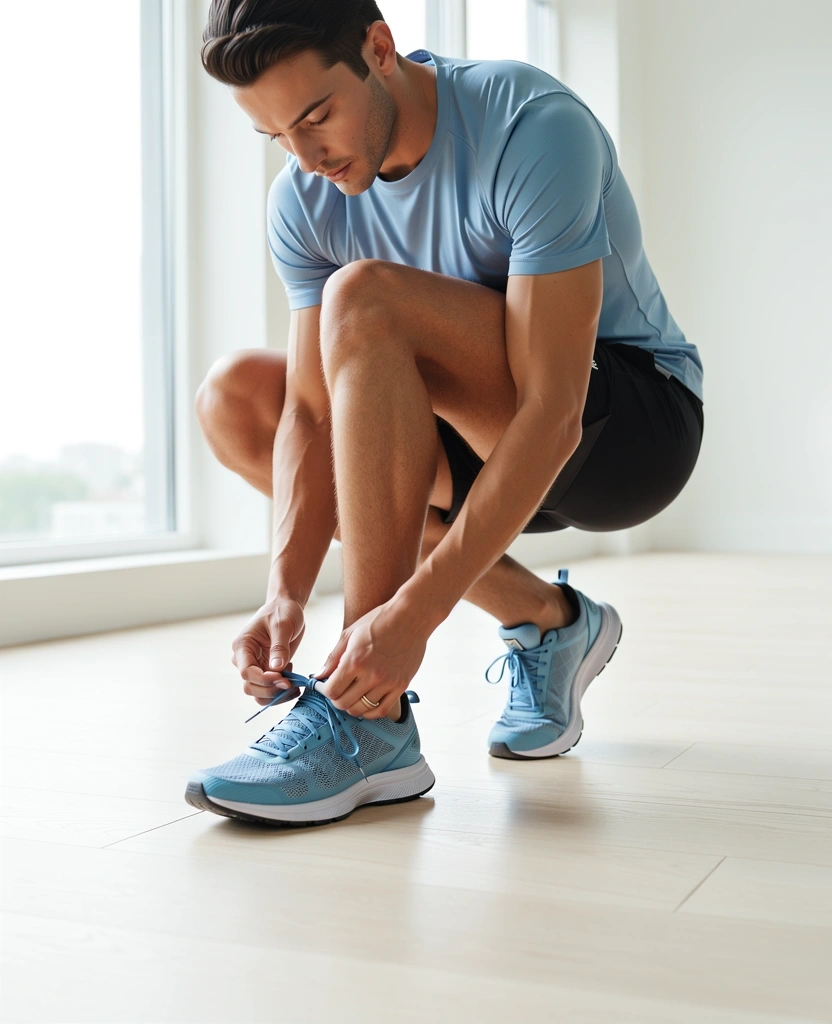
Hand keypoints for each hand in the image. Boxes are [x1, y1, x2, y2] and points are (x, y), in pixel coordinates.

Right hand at [231, 596, 305, 705]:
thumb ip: (280, 647)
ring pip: (259, 693)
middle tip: (291, 684)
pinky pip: (270, 689)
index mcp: (242, 646)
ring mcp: (256, 667)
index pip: (246, 672)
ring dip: (276, 695)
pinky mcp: (266, 671)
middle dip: (270, 690)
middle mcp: (245, 659)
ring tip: (294, 683)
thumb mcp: (283, 625)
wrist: (286, 607)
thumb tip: (277, 669)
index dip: (264, 680)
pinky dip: (281, 691)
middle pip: (250, 687)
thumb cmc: (282, 611)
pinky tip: (293, 678)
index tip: (284, 678)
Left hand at [315, 600, 429, 719]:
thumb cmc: (380, 620)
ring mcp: (387, 682)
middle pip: (344, 703)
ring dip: (352, 706)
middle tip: (337, 692)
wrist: (410, 617)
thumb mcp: (350, 633)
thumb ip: (333, 657)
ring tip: (351, 697)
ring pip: (361, 709)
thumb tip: (319, 676)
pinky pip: (381, 710)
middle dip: (336, 700)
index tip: (325, 686)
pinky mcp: (401, 686)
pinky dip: (370, 713)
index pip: (332, 690)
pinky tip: (365, 706)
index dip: (325, 690)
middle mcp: (370, 675)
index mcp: (354, 661)